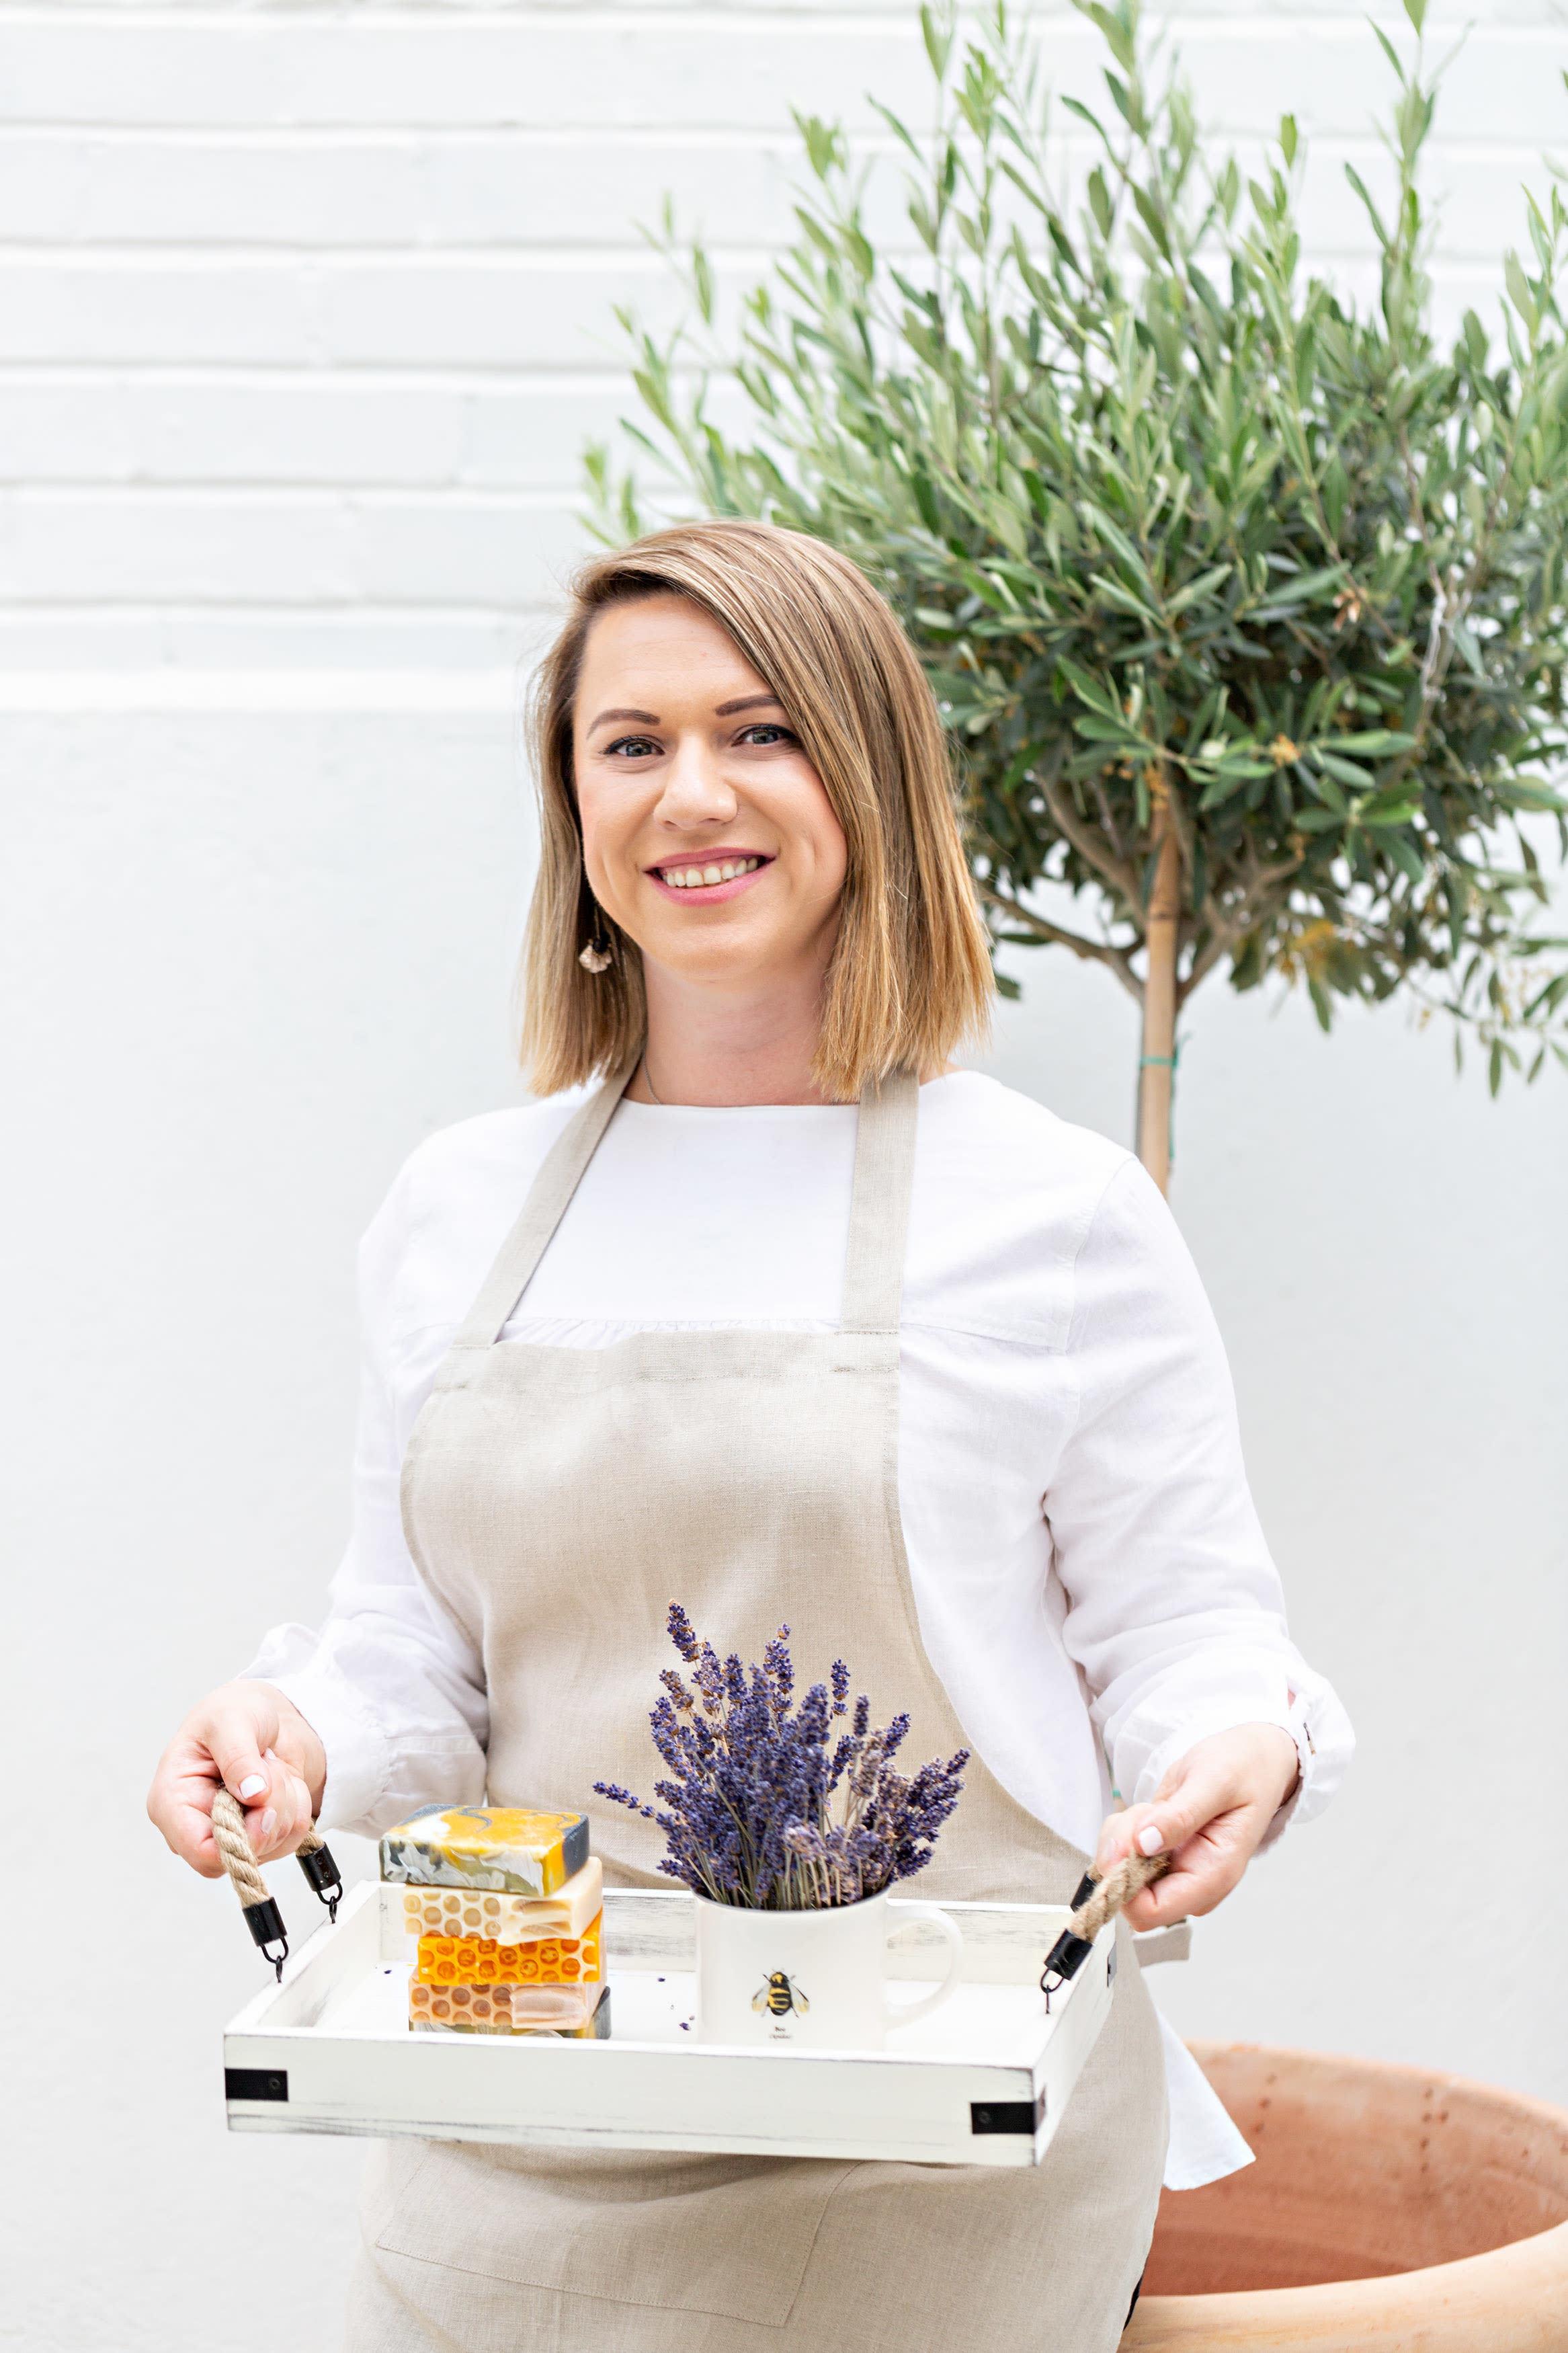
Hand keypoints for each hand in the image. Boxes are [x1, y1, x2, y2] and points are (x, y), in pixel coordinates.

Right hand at [147, 1680, 326, 1878]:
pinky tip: (282, 1779)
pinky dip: (298, 1807)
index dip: (240, 1838)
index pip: (201, 1851)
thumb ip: (239, 1756)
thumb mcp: (231, 1720)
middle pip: (241, 1854)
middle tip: (270, 1766)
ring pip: (271, 1847)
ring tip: (271, 1766)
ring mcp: (230, 1836)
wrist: (265, 1715)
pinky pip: (291, 1839)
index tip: (265, 1803)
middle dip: (270, 1812)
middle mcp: (197, 1828)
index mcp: (172, 1802)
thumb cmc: (234, 1712)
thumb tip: (254, 1794)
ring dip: (287, 1803)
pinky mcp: (259, 1836)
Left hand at [1094, 1722, 1299, 1930]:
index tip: (1130, 1840)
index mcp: (1211, 1877)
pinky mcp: (1160, 1857)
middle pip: (1127, 1893)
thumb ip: (1180, 1815)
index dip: (1125, 1881)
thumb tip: (1144, 1844)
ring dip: (1123, 1835)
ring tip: (1155, 1808)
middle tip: (1147, 1812)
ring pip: (1119, 1873)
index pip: (1149, 1912)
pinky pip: (1122, 1854)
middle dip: (1123, 1850)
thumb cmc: (1243, 1770)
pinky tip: (1152, 1811)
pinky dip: (1125, 1830)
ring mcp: (1173, 1871)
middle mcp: (1189, 1883)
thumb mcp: (1213, 1782)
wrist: (1252, 1760)